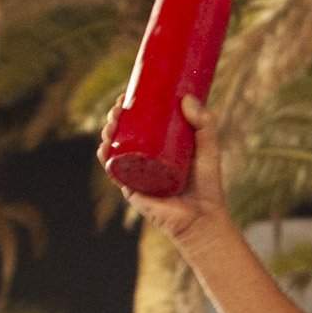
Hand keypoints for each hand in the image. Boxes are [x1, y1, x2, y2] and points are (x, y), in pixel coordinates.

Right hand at [117, 97, 230, 244]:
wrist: (203, 218)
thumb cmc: (207, 186)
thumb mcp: (208, 149)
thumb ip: (204, 124)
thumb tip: (186, 98)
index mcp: (157, 149)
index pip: (138, 125)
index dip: (128, 109)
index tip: (126, 94)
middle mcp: (144, 161)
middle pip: (123, 135)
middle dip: (114, 118)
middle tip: (118, 106)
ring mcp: (137, 175)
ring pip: (114, 150)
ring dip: (106, 134)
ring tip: (111, 122)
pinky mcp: (133, 190)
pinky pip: (115, 172)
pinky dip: (106, 159)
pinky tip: (103, 147)